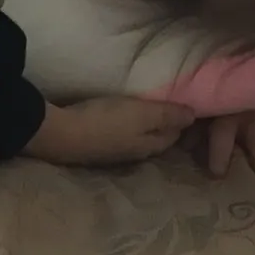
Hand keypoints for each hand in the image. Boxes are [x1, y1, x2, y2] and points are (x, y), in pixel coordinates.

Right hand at [25, 97, 195, 166]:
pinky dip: (123, 126)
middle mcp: (136, 154)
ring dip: (143, 126)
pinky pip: (118, 136)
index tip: (183, 100)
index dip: (182, 118)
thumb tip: (194, 116)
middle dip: (164, 123)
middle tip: (165, 102)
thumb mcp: (141, 113)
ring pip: (137, 138)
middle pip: (157, 138)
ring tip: (142, 107)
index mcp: (151, 146)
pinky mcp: (95, 147)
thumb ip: (168, 114)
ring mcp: (114, 153)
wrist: (59, 134)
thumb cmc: (105, 120)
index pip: (177, 133)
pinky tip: (116, 117)